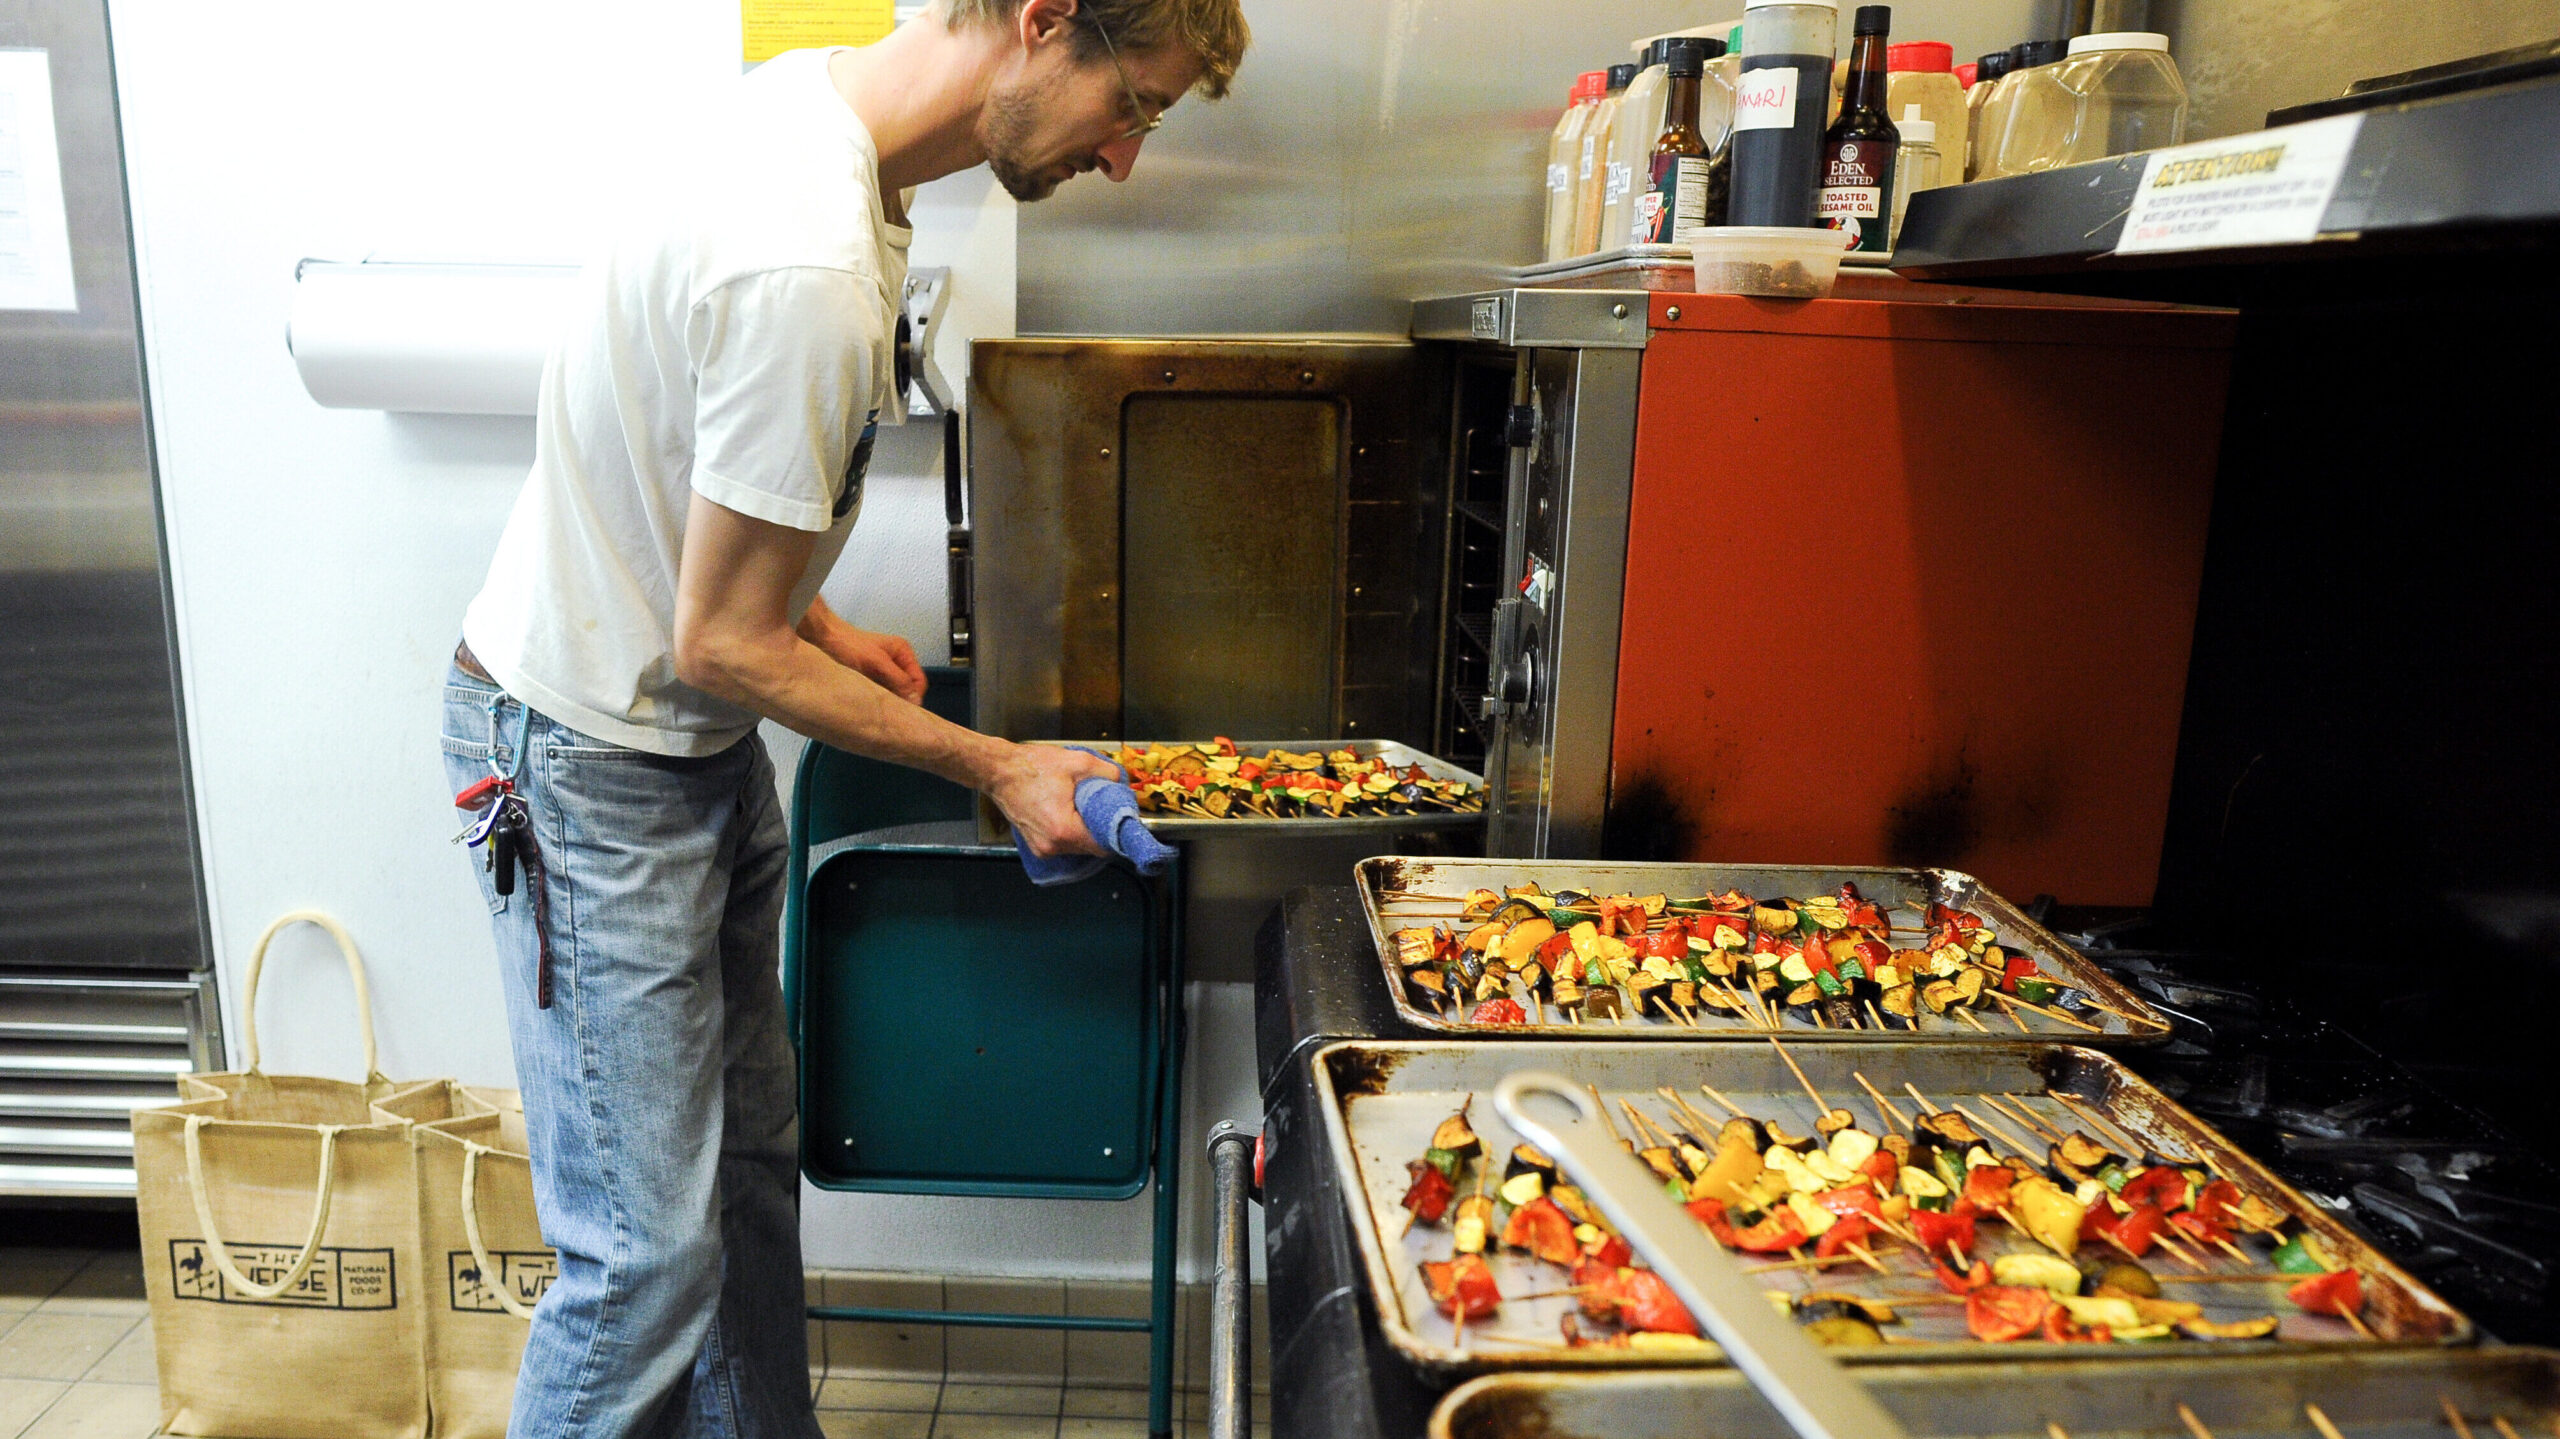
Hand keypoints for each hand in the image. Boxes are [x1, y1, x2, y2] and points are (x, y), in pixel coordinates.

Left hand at [809, 619, 925, 703]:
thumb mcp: (877, 662)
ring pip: (895, 692)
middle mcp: (897, 662)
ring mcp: (884, 670)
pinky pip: (882, 692)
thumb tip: (916, 700)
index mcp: (903, 652)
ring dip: (889, 700)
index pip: (918, 681)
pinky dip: (879, 698)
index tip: (905, 710)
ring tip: (880, 707)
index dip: (914, 696)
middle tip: (891, 711)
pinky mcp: (872, 678)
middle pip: (908, 688)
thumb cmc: (850, 645)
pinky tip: (872, 703)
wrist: (825, 639)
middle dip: (901, 699)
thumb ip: (898, 680)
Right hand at [986, 743, 1120, 857]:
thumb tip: (1121, 784)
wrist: (998, 770)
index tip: (1122, 819)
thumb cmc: (1031, 767)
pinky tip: (1069, 813)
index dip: (1117, 832)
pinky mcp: (1036, 846)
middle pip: (1092, 848)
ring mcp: (1042, 849)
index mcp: (1064, 830)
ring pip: (1078, 847)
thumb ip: (1107, 774)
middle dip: (1101, 829)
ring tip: (1083, 807)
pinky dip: (1071, 832)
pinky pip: (1064, 845)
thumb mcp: (1078, 761)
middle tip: (1103, 807)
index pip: (1104, 845)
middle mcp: (1052, 847)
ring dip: (1086, 831)